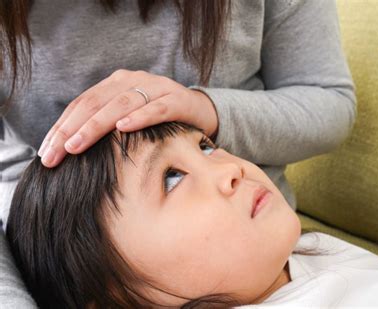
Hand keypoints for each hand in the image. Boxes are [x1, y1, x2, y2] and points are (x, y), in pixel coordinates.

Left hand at [38, 69, 217, 167]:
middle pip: (95, 103)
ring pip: (121, 104)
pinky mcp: (177, 100)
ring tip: (76, 145)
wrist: (200, 111)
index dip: (61, 126)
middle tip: (54, 154)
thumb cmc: (159, 121)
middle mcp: (133, 80)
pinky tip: (123, 127)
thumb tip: (70, 150)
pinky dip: (140, 117)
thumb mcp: (129, 118)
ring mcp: (156, 88)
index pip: (82, 103)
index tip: (46, 152)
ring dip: (96, 126)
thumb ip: (105, 125)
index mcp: (116, 83)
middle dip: (71, 129)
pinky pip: (157, 108)